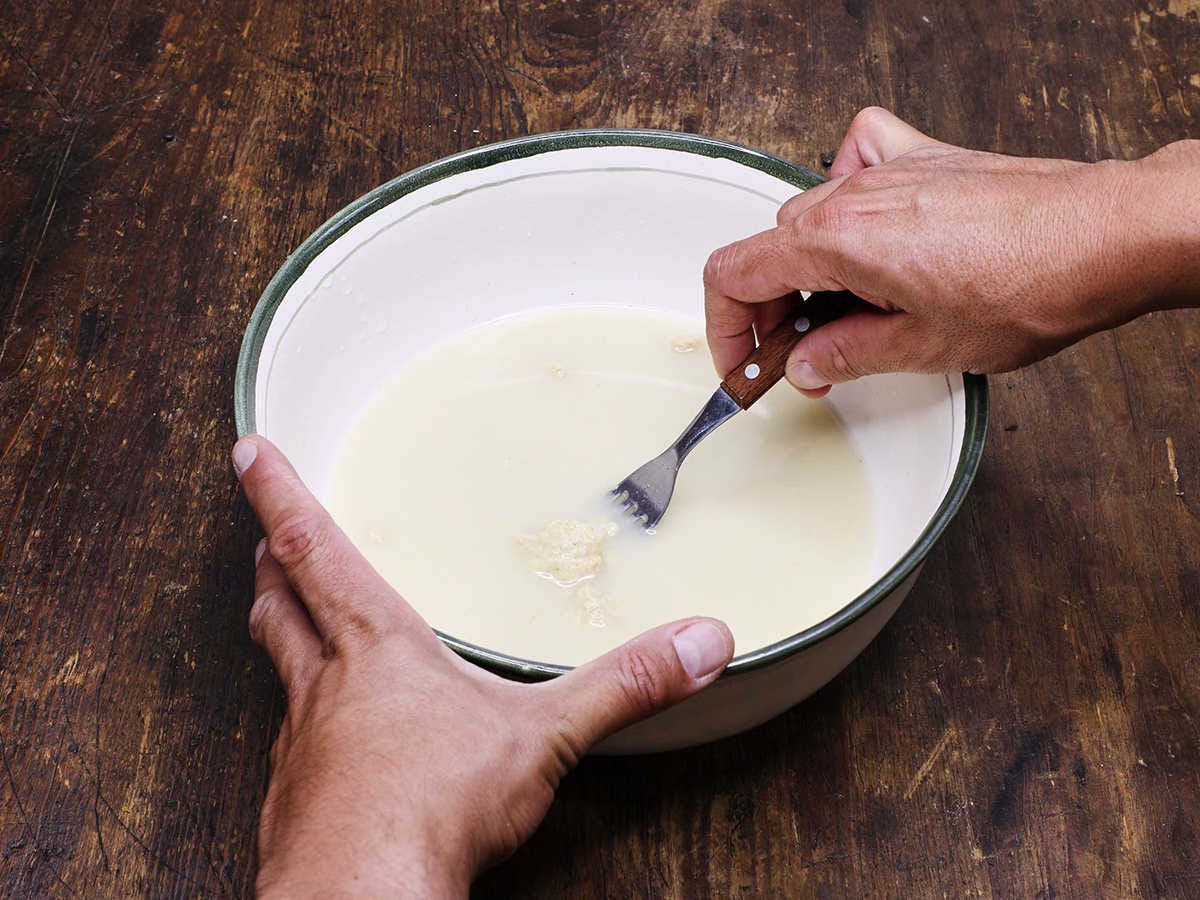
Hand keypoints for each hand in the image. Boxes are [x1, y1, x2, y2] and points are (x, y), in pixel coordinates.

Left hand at [231, 435, 733, 896]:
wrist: (362, 897)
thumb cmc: (433, 809)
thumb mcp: (546, 736)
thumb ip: (626, 685)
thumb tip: (701, 642)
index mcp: (377, 646)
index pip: (313, 547)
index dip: (277, 493)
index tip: (249, 451)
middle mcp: (327, 684)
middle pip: (281, 600)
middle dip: (272, 559)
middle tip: (264, 534)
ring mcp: (302, 744)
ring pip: (278, 668)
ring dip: (277, 630)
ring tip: (278, 612)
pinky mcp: (297, 799)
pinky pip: (290, 744)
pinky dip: (300, 724)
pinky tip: (325, 744)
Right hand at [704, 107, 1199, 395]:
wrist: (1106, 235)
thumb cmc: (1031, 285)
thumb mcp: (924, 347)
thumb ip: (846, 355)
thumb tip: (804, 365)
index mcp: (837, 240)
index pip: (734, 275)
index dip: (727, 331)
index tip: (745, 365)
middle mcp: (852, 195)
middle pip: (768, 249)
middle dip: (771, 310)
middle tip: (798, 356)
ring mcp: (887, 169)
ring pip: (808, 213)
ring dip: (807, 266)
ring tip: (843, 310)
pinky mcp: (924, 159)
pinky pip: (858, 155)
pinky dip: (846, 189)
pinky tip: (866, 224)